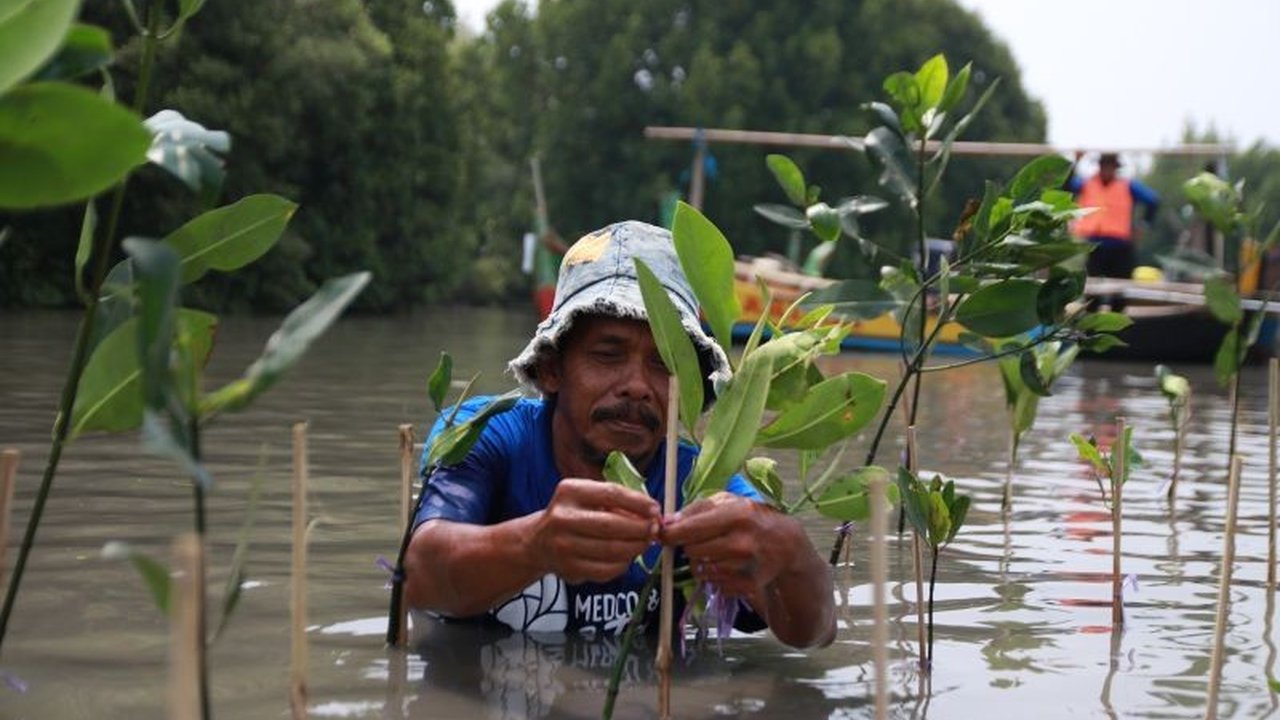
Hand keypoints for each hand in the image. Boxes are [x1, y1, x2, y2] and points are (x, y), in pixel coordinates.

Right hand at [530, 478, 659, 583]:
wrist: (538, 542)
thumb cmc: (573, 516)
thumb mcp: (587, 497)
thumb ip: (617, 501)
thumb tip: (651, 513)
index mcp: (570, 492)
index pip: (611, 493)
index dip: (638, 502)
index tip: (655, 509)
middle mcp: (563, 518)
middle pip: (612, 525)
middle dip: (640, 529)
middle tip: (654, 529)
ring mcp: (564, 545)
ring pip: (611, 550)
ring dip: (635, 548)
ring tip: (644, 543)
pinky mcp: (569, 568)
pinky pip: (606, 570)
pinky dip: (623, 564)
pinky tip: (627, 557)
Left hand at [660, 492, 800, 596]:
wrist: (785, 545)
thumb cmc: (751, 518)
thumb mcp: (728, 502)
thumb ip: (696, 509)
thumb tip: (667, 522)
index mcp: (737, 514)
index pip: (691, 528)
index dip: (671, 533)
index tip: (662, 534)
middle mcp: (742, 542)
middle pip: (692, 552)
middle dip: (691, 547)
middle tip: (701, 541)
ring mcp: (746, 566)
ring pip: (701, 570)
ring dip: (703, 563)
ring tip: (718, 552)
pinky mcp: (747, 586)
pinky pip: (715, 585)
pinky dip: (716, 578)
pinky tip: (729, 566)